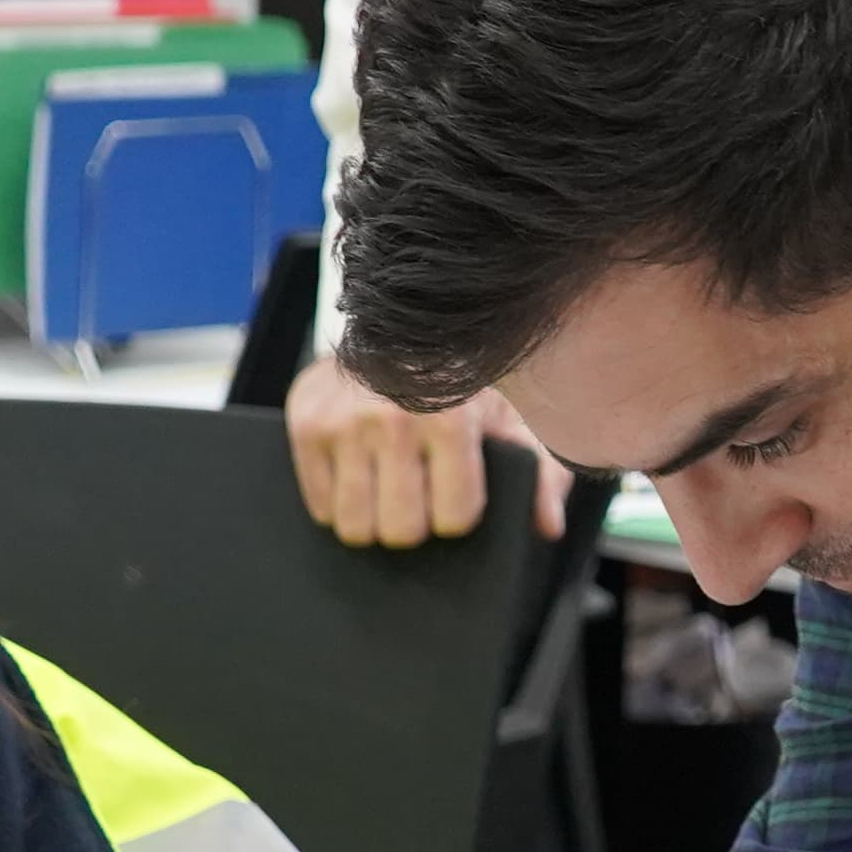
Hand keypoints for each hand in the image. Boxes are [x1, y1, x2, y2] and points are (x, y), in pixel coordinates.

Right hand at [284, 354, 561, 547]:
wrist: (396, 320)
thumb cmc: (461, 377)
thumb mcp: (514, 416)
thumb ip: (542, 472)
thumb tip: (546, 526)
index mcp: (450, 417)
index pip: (453, 518)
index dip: (458, 514)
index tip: (458, 495)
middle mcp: (391, 418)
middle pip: (400, 531)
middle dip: (415, 524)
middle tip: (420, 493)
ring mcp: (342, 421)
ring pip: (354, 527)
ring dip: (373, 517)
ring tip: (388, 483)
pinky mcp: (305, 422)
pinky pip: (320, 506)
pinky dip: (338, 500)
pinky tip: (358, 469)